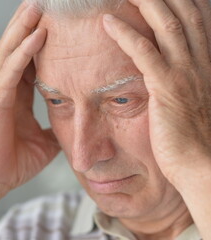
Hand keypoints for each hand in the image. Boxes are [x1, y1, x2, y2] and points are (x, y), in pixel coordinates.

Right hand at [0, 2, 59, 191]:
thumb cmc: (12, 162)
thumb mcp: (44, 142)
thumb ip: (55, 128)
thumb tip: (73, 126)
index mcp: (16, 96)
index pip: (28, 61)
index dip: (37, 40)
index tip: (52, 22)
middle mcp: (5, 88)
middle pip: (16, 48)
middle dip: (28, 24)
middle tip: (42, 2)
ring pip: (10, 51)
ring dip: (24, 27)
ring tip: (37, 5)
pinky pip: (12, 70)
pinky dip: (24, 51)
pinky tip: (38, 34)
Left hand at [102, 0, 210, 184]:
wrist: (201, 164)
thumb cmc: (191, 135)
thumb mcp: (189, 99)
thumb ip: (179, 77)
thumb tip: (161, 67)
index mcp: (203, 62)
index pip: (193, 18)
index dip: (176, 0)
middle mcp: (198, 61)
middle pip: (181, 13)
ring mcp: (184, 73)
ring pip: (166, 25)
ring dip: (144, 3)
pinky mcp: (167, 89)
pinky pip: (144, 53)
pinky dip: (126, 34)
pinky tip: (107, 22)